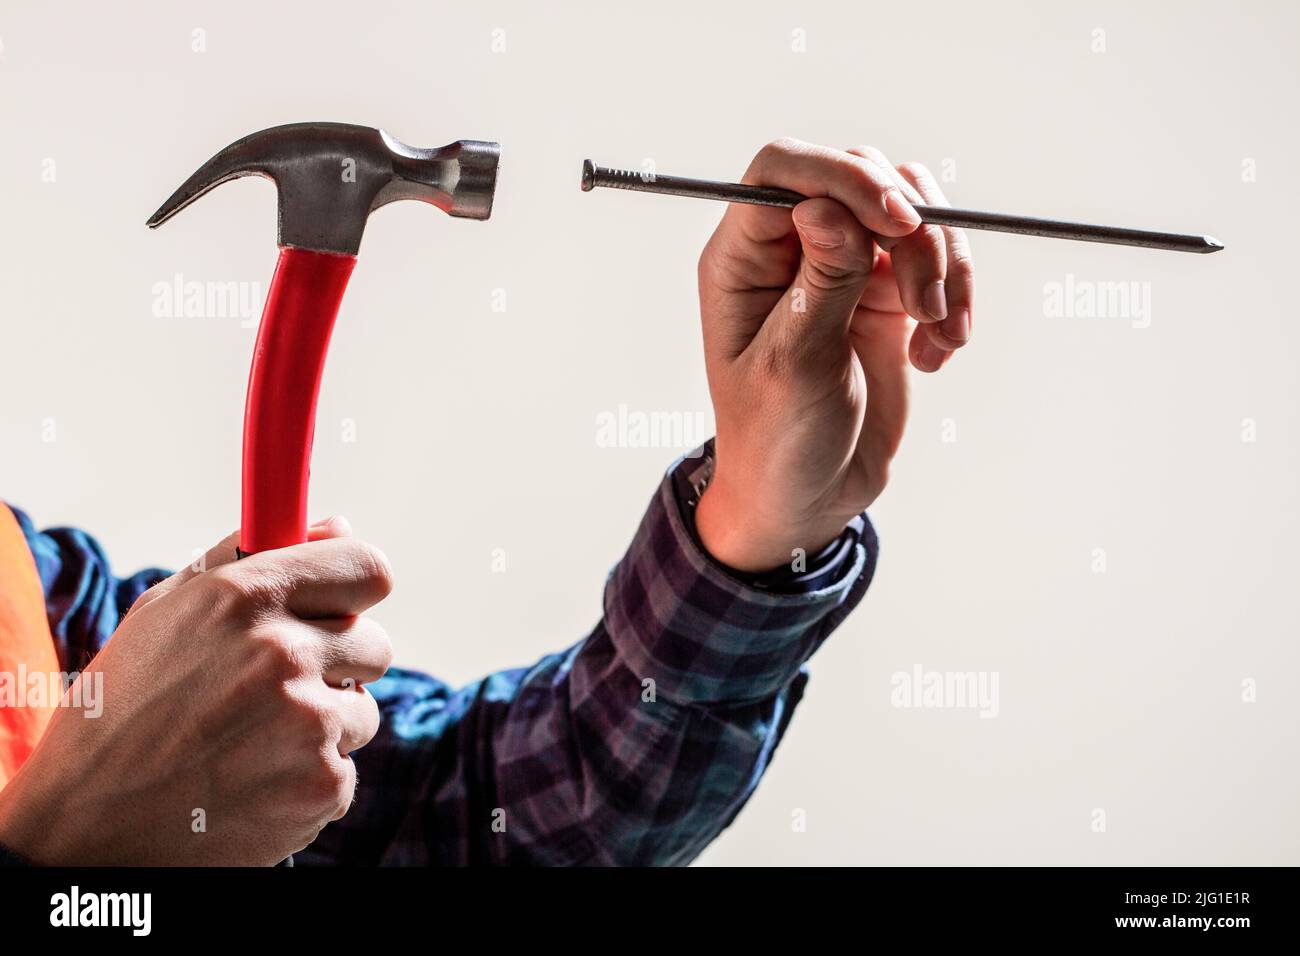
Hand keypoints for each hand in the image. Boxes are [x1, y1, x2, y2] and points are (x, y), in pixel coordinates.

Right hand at [0, 517, 392, 864]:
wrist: (85, 823)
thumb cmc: (124, 705)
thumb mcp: (168, 611)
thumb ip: (253, 555)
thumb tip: (339, 525)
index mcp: (246, 596)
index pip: (367, 570)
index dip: (356, 592)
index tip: (344, 607)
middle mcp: (283, 652)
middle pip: (374, 644)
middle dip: (338, 665)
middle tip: (280, 688)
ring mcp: (306, 721)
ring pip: (362, 711)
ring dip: (322, 726)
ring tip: (252, 741)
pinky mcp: (320, 783)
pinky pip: (344, 769)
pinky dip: (307, 780)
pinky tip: (252, 783)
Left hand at [694, 139, 974, 570]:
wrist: (810, 497)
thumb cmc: (777, 440)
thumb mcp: (793, 367)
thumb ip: (819, 285)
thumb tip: (825, 209)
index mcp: (743, 259)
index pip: (784, 170)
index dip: (842, 177)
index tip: (896, 220)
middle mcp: (792, 251)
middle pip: (860, 178)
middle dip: (909, 229)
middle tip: (922, 303)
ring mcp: (845, 268)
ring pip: (910, 209)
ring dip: (943, 264)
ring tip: (937, 335)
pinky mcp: (889, 294)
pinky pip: (938, 258)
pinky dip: (954, 297)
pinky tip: (937, 354)